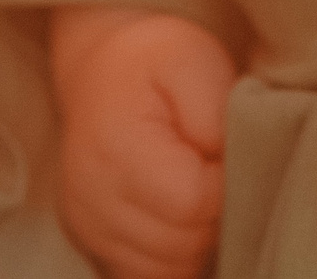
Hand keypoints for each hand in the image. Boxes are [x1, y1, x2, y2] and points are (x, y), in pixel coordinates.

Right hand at [52, 6, 235, 278]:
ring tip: (202, 189)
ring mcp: (87, 225)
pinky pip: (146, 273)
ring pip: (168, 267)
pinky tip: (182, 215)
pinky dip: (173, 253)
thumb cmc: (155, 61)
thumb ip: (215, 109)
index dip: (227, 184)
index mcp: (117, 147)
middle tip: (220, 170)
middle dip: (217, 215)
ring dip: (198, 238)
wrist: (102, 70)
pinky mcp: (91, 241)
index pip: (192, 202)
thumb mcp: (193, 59)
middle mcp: (92, 196)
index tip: (229, 153)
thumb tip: (228, 163)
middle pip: (182, 244)